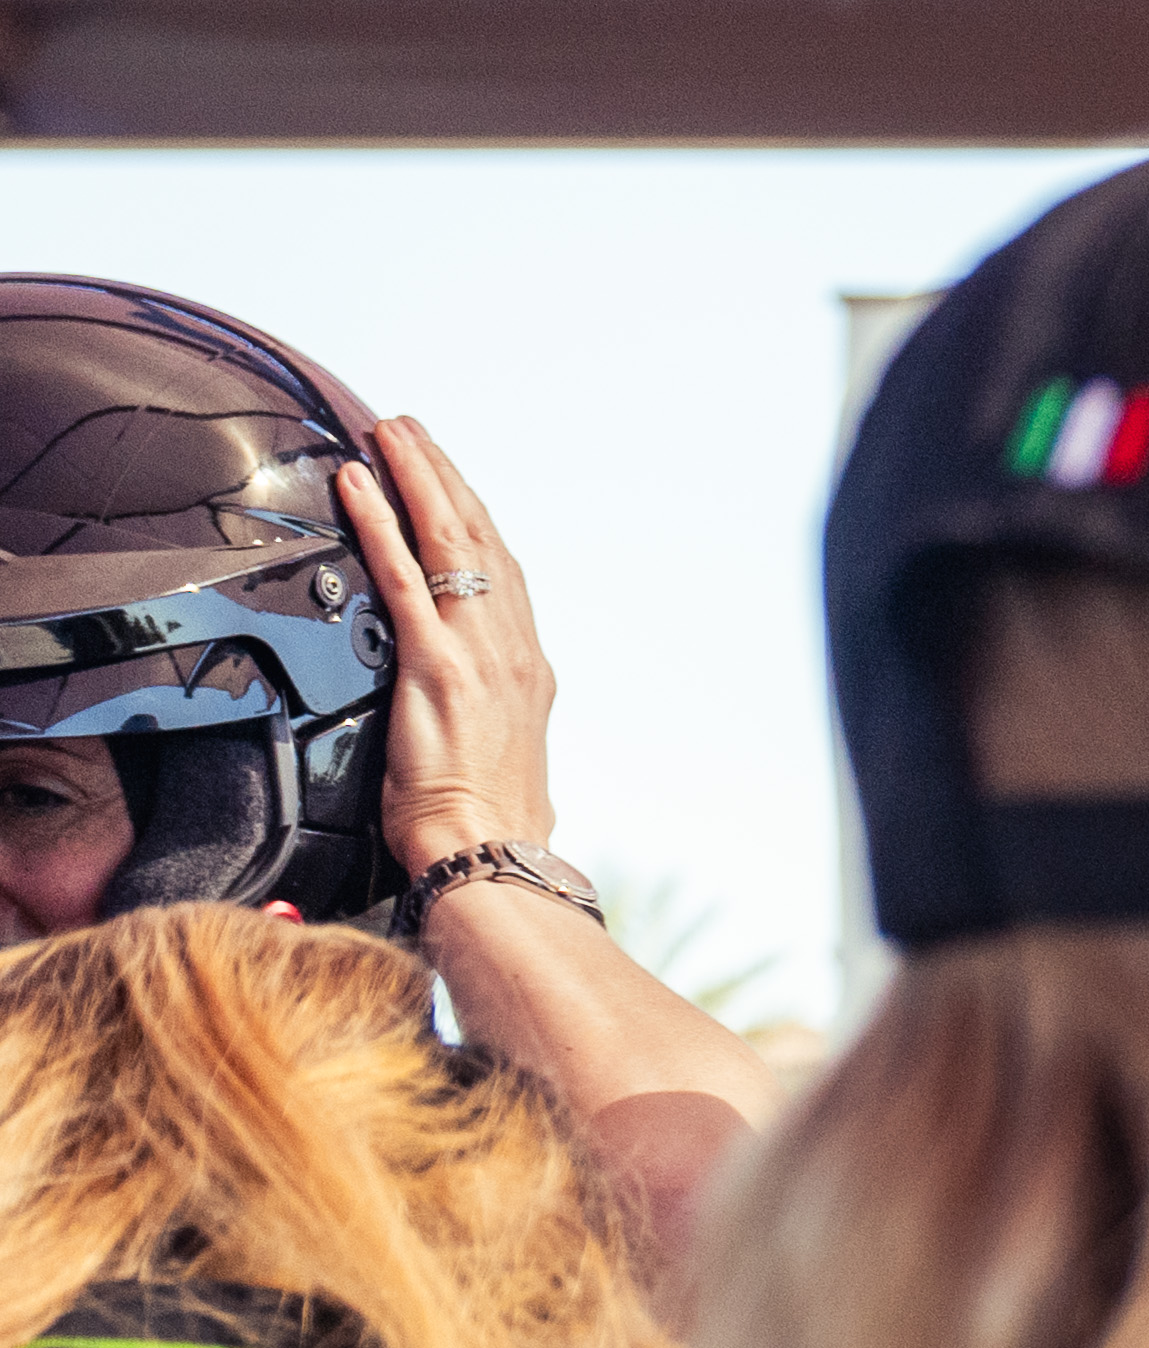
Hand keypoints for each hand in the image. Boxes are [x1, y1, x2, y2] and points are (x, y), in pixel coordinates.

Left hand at [333, 419, 559, 881]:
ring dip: (417, 478)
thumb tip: (458, 696)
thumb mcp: (494, 750)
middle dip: (443, 476)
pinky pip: (403, 578)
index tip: (444, 474)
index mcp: (527, 668)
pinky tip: (358, 484)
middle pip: (480, 540)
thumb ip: (479, 705)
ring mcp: (479, 655)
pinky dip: (380, 524)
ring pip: (450, 542)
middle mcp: (512, 650)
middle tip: (408, 428)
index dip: (472, 513)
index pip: (501, 571)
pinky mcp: (438, 667)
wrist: (489, 854)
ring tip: (387, 433)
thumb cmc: (487, 821)